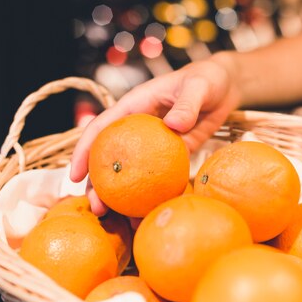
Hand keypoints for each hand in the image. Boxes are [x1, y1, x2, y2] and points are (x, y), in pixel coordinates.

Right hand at [70, 55, 238, 214]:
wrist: (225, 87)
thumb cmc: (207, 79)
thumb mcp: (198, 87)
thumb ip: (187, 104)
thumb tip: (174, 125)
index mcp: (134, 107)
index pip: (102, 128)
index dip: (84, 150)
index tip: (75, 175)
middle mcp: (137, 128)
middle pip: (109, 157)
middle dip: (98, 184)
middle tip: (97, 208)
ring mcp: (152, 145)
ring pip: (130, 173)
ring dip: (121, 197)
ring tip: (118, 222)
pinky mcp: (170, 156)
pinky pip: (156, 179)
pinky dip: (151, 198)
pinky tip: (148, 217)